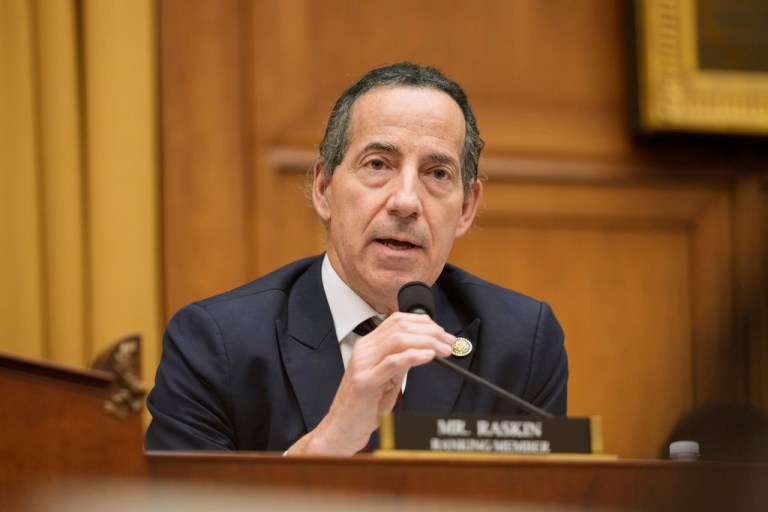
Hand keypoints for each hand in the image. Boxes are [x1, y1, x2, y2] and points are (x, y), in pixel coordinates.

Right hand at [285, 312, 453, 454]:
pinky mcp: (365, 382)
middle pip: (400, 326)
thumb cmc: (365, 404)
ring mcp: (363, 364)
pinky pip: (392, 361)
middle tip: (449, 342)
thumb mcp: (386, 377)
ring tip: (443, 350)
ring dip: (427, 342)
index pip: (397, 320)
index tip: (442, 333)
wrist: (343, 427)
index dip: (424, 323)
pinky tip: (428, 356)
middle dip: (431, 331)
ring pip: (398, 339)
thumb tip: (425, 348)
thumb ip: (401, 360)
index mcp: (368, 345)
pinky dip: (413, 355)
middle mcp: (364, 350)